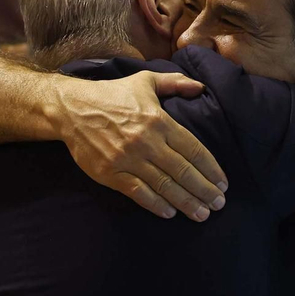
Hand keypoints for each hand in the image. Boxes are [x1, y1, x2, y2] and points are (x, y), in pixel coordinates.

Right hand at [53, 71, 228, 219]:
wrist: (71, 108)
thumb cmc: (112, 94)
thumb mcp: (145, 81)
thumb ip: (175, 82)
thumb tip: (201, 87)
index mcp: (159, 121)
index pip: (194, 150)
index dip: (211, 169)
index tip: (223, 183)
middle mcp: (147, 142)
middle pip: (183, 171)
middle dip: (204, 190)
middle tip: (219, 204)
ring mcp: (128, 159)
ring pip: (164, 186)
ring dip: (186, 202)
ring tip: (202, 214)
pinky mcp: (110, 173)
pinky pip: (138, 193)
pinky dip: (156, 205)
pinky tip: (170, 213)